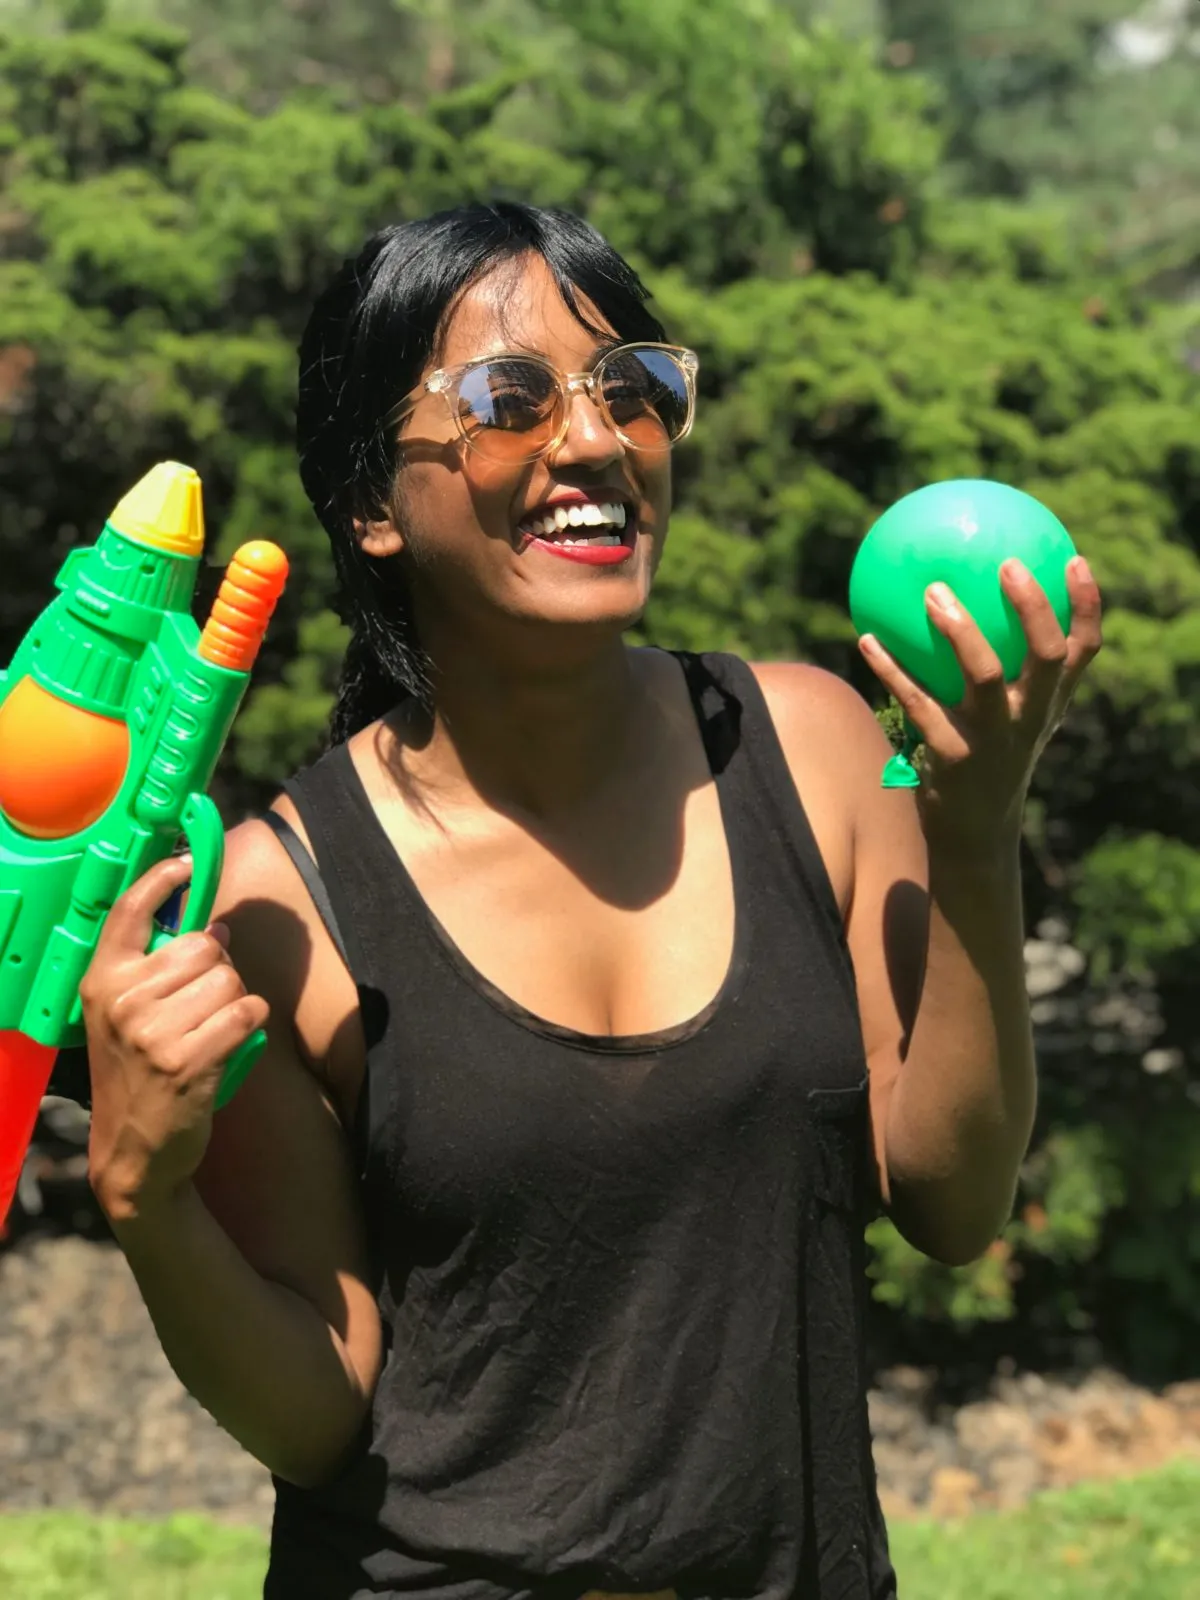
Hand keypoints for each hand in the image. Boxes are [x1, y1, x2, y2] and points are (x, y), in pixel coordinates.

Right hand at [80, 855, 269, 1222]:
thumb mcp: (129, 1017)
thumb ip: (162, 969)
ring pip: (230, 980)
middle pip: (205, 946)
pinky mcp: (187, 1060)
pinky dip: (251, 1026)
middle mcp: (121, 1000)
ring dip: (235, 1004)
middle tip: (202, 1007)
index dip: (163, 879)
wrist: (136, 1153)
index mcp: (102, 982)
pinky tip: (229, 1045)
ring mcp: (151, 1032)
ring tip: (209, 1033)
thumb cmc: (139, 1075)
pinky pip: (247, 1013)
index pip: (130, 912)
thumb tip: (217, 927)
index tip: (187, 863)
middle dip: (218, 970)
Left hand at [858, 555, 1102, 854]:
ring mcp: (994, 738)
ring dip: (959, 629)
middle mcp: (1029, 718)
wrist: (973, 835)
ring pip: (984, 674)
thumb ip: (1006, 674)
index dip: (1085, 605)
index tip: (1072, 559)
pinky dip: (893, 668)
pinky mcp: (953, 757)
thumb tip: (968, 603)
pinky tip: (867, 639)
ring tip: (933, 592)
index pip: (1082, 651)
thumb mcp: (1009, 721)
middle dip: (1033, 607)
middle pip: (1046, 655)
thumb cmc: (986, 761)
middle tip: (1006, 563)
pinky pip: (919, 702)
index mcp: (1048, 704)